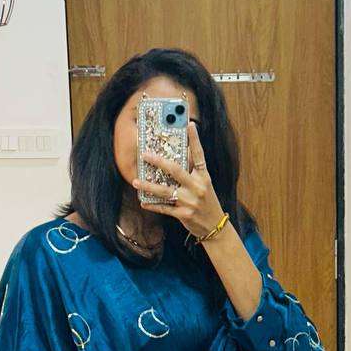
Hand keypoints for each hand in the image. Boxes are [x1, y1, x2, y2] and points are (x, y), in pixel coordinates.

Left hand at [132, 120, 224, 240]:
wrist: (215, 227)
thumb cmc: (207, 203)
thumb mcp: (204, 186)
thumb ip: (192, 174)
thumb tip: (175, 161)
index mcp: (204, 177)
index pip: (199, 155)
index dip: (195, 139)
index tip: (189, 124)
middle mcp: (197, 187)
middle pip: (176, 170)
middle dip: (159, 161)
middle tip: (145, 154)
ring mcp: (190, 201)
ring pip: (165, 191)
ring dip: (148, 186)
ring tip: (135, 181)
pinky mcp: (184, 214)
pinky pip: (164, 209)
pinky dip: (153, 205)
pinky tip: (143, 202)